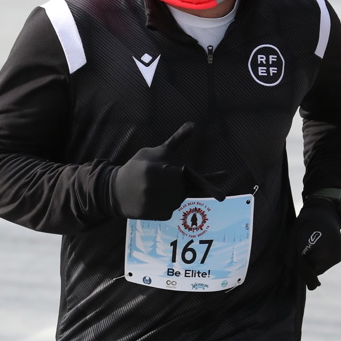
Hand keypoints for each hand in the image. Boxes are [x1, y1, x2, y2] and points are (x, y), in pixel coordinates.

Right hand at [113, 122, 227, 219]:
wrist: (114, 192)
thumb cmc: (136, 168)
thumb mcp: (155, 152)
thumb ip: (176, 141)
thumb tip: (193, 124)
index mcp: (159, 171)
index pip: (188, 174)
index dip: (208, 176)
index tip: (226, 175)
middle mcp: (160, 189)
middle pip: (186, 188)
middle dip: (187, 184)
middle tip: (209, 190)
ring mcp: (159, 204)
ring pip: (180, 198)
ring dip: (175, 193)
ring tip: (156, 189)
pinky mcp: (159, 215)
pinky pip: (173, 208)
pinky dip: (168, 202)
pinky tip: (154, 198)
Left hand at [295, 199, 340, 289]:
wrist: (323, 212)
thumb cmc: (304, 225)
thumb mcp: (292, 240)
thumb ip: (290, 261)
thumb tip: (285, 283)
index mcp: (318, 248)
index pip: (307, 270)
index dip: (299, 272)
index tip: (291, 276)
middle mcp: (331, 253)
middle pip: (315, 271)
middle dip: (307, 267)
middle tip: (303, 252)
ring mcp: (337, 255)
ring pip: (321, 269)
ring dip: (314, 264)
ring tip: (311, 248)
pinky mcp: (339, 256)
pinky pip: (327, 265)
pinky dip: (321, 261)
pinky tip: (319, 249)